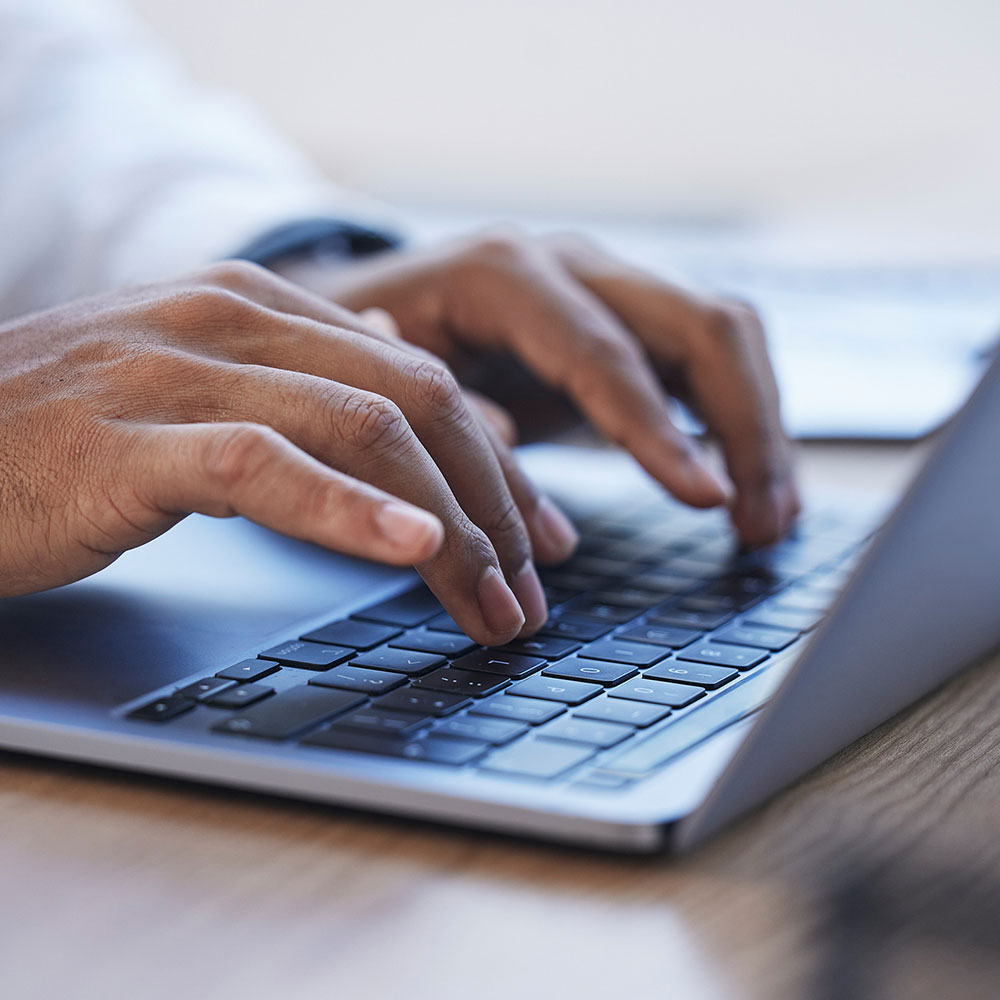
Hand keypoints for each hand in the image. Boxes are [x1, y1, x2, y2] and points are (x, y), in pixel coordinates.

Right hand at [0, 262, 579, 643]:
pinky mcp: (129, 440)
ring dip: (449, 526)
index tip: (542, 534)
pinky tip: (411, 550)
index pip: (424, 379)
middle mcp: (233, 319)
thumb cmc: (73, 432)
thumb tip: (404, 393)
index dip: (500, 464)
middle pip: (418, 403)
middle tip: (534, 584)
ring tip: (494, 601)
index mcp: (262, 305)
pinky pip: (265, 466)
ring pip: (364, 432)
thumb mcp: (207, 391)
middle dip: (495, 503)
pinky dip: (348, 509)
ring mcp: (181, 371)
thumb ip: (307, 386)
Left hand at [279, 230, 799, 545]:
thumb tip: (526, 490)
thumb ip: (452, 429)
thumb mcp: (387, 389)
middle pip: (700, 325)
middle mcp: (573, 267)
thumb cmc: (369, 352)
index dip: (657, 430)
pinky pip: (711, 361)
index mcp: (504, 275)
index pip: (604, 352)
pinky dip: (741, 423)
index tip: (705, 499)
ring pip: (725, 337)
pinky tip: (750, 488)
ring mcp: (609, 288)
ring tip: (770, 521)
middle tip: (760, 525)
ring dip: (761, 429)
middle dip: (745, 427)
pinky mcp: (628, 323)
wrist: (371, 307)